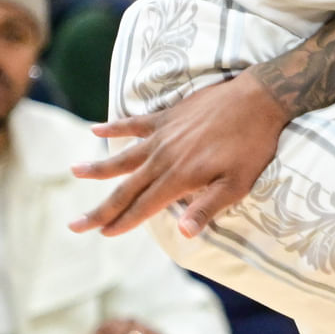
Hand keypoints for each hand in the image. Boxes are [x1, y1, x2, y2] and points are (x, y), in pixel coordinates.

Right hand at [70, 74, 286, 237]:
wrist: (260, 99)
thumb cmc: (254, 146)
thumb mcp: (239, 184)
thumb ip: (208, 208)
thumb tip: (183, 234)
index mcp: (180, 177)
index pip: (144, 206)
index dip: (123, 222)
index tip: (103, 233)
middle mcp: (164, 157)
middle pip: (126, 187)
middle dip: (100, 209)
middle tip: (74, 225)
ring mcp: (163, 134)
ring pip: (123, 155)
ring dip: (98, 167)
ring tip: (74, 172)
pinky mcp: (168, 115)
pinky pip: (135, 122)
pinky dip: (115, 126)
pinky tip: (96, 129)